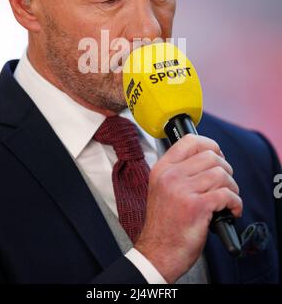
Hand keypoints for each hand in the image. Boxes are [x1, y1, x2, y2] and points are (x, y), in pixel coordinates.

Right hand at [135, 134, 241, 282]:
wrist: (157, 253)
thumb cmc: (164, 224)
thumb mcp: (162, 189)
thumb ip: (179, 172)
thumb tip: (209, 159)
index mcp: (162, 169)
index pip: (190, 140)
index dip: (210, 145)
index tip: (218, 155)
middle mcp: (170, 176)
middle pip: (211, 156)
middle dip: (225, 169)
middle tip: (224, 183)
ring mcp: (182, 190)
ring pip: (221, 174)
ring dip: (232, 187)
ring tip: (228, 199)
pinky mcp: (196, 207)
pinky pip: (227, 194)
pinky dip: (235, 203)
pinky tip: (231, 210)